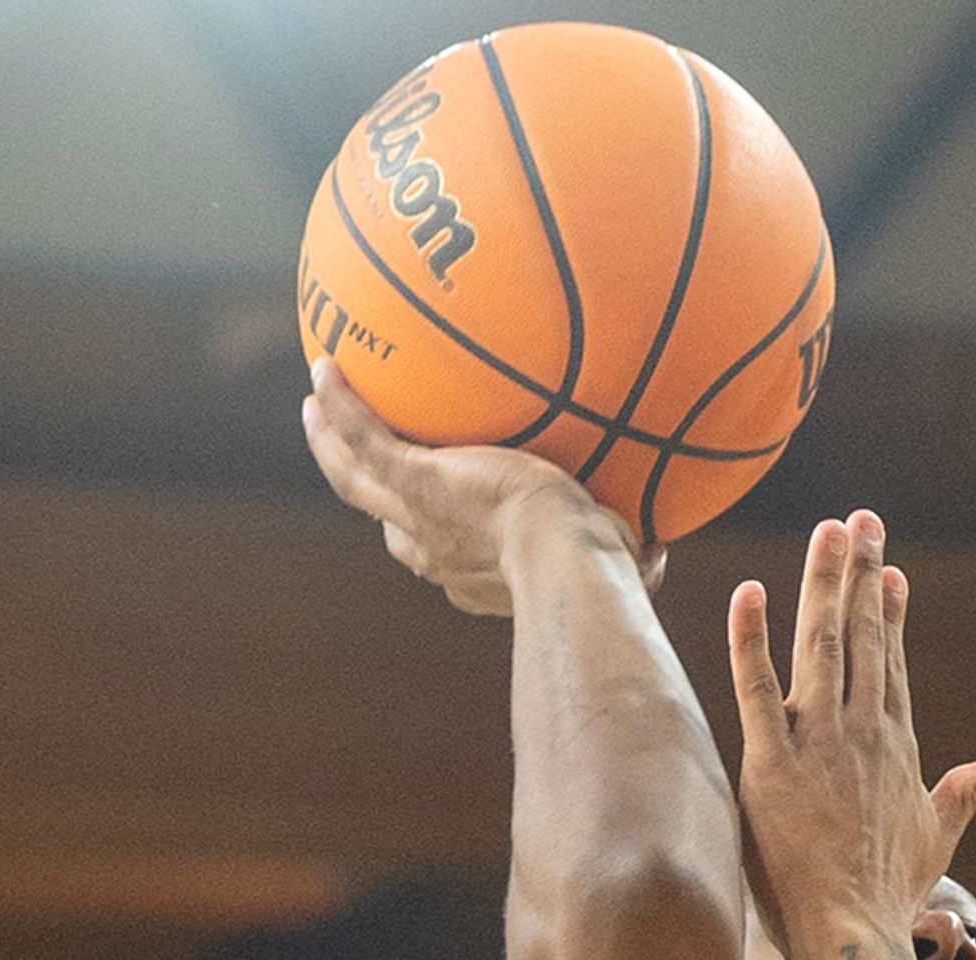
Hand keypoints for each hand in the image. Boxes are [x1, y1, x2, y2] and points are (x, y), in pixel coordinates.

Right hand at [300, 360, 660, 613]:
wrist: (566, 559)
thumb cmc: (601, 571)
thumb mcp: (615, 560)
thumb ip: (631, 553)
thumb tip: (662, 554)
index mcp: (473, 575)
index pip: (439, 552)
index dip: (428, 533)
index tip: (430, 514)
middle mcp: (434, 553)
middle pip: (385, 518)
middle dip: (367, 489)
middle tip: (350, 460)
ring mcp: (416, 517)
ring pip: (354, 478)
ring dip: (329, 442)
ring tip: (314, 406)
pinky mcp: (412, 481)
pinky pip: (362, 435)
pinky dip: (339, 405)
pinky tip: (325, 367)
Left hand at [726, 511, 975, 952]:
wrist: (853, 932)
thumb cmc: (890, 894)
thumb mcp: (937, 836)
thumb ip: (967, 792)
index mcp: (896, 746)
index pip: (890, 663)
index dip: (888, 613)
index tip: (890, 572)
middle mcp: (861, 732)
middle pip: (861, 637)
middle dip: (862, 574)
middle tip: (861, 520)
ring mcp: (817, 744)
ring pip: (820, 645)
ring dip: (824, 583)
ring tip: (827, 532)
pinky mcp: (772, 764)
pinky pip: (757, 689)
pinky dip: (752, 639)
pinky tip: (751, 591)